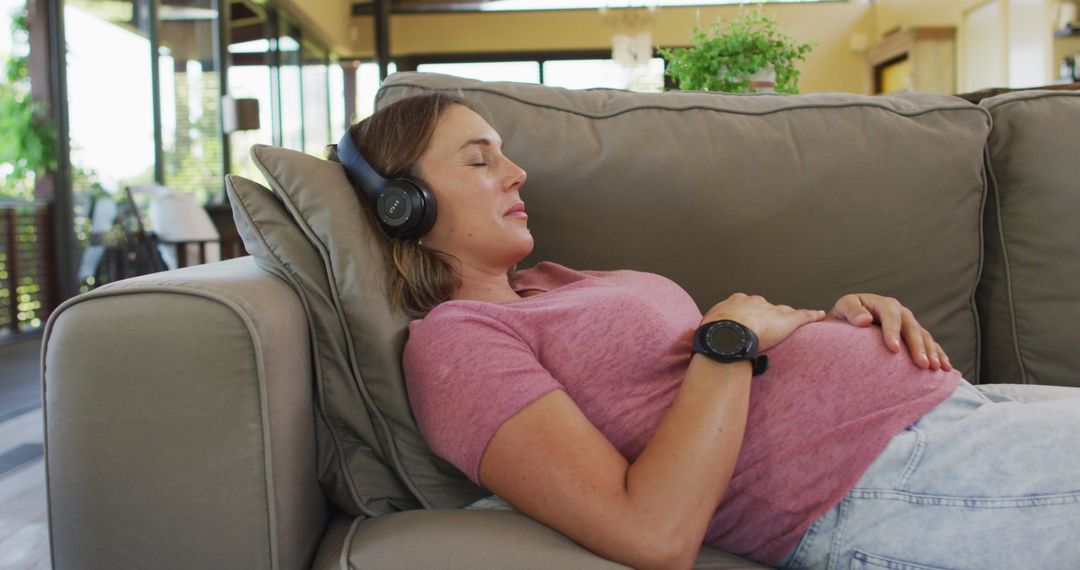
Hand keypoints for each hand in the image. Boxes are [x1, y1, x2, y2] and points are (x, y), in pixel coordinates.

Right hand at [703, 293, 827, 351]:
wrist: (729, 332)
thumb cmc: (716, 332)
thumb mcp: (709, 326)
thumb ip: (712, 330)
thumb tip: (707, 340)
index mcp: (737, 302)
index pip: (747, 306)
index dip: (749, 315)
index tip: (748, 322)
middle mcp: (756, 302)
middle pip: (766, 307)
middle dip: (768, 314)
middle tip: (767, 326)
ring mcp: (772, 310)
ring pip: (783, 312)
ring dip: (788, 317)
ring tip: (792, 322)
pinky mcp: (788, 320)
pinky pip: (803, 316)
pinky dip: (812, 316)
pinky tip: (820, 315)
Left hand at [828, 293, 951, 370]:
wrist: (849, 322)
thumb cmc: (845, 316)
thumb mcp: (843, 307)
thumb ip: (851, 311)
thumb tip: (865, 320)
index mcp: (883, 304)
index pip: (891, 316)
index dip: (893, 331)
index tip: (894, 349)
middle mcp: (900, 312)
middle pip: (912, 328)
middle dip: (918, 346)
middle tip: (922, 364)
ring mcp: (909, 324)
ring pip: (924, 337)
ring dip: (931, 352)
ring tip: (933, 368)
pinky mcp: (914, 336)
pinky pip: (930, 344)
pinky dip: (939, 355)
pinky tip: (944, 368)